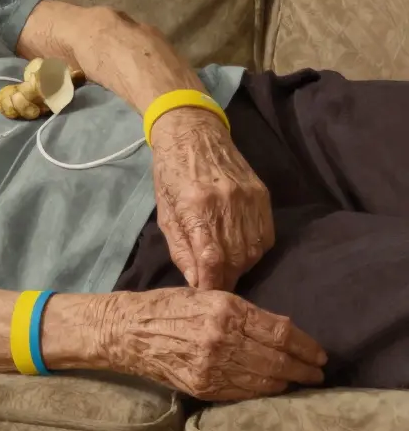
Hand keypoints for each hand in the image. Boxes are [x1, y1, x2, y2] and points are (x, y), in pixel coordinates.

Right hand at [100, 288, 326, 400]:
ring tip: (300, 380)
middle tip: (318, 371)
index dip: (306, 345)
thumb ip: (243, 311)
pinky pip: (244, 391)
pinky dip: (263, 390)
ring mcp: (213, 365)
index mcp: (225, 309)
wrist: (127, 331)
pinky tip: (273, 387)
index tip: (319, 352)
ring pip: (265, 378)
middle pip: (278, 358)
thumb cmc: (166, 307)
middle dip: (304, 367)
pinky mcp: (204, 385)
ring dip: (288, 381)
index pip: (280, 332)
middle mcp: (222, 338)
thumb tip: (282, 325)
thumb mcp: (206, 296)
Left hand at [151, 108, 273, 290]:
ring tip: (225, 271)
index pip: (211, 258)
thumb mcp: (165, 212)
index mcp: (196, 206)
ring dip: (240, 268)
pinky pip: (266, 237)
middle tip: (214, 286)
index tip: (206, 297)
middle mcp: (227, 203)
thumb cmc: (170, 173)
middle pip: (236, 259)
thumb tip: (196, 282)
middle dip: (225, 279)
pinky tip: (241, 252)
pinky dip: (254, 251)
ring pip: (254, 251)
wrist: (193, 133)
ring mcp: (249, 198)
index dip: (211, 284)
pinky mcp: (263, 195)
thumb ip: (181, 248)